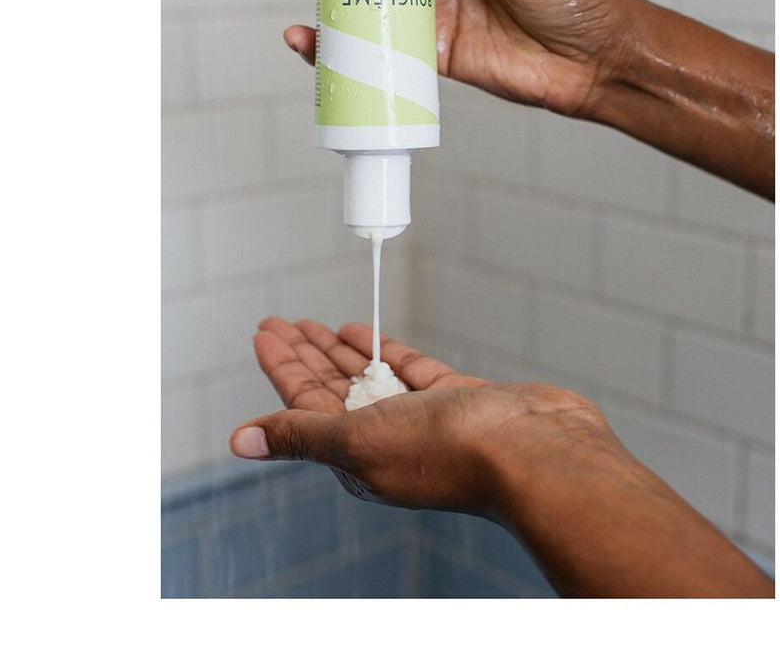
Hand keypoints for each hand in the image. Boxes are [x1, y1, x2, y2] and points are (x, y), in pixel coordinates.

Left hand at [229, 317, 609, 515]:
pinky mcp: (457, 399)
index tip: (264, 333)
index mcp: (357, 457)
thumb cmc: (454, 455)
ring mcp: (422, 418)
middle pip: (331, 389)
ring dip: (340, 350)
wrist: (537, 453)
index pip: (303, 404)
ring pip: (369, 377)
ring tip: (314, 325)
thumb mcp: (362, 442)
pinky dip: (387, 349)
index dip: (281, 367)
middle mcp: (385, 439)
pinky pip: (410, 369)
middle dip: (304, 354)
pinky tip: (367, 330)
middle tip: (280, 322)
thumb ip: (303, 434)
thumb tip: (241, 441)